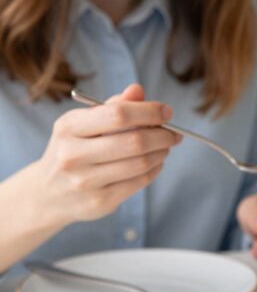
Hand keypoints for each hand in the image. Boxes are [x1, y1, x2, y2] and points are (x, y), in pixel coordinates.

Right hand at [32, 83, 179, 226]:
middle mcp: (73, 154)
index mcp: (68, 127)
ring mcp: (86, 180)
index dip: (149, 112)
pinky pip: (139, 182)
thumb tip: (138, 90)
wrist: (48, 194)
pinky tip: (156, 162)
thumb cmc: (72, 150)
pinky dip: (155, 169)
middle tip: (174, 133)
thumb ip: (111, 107)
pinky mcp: (101, 201)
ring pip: (140, 163)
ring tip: (165, 147)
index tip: (167, 111)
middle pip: (135, 141)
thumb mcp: (81, 124)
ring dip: (161, 153)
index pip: (118, 115)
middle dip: (162, 135)